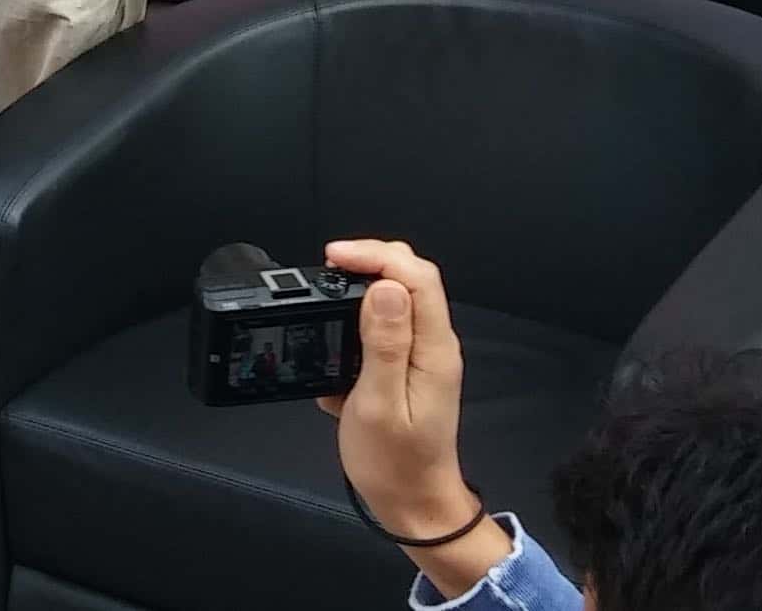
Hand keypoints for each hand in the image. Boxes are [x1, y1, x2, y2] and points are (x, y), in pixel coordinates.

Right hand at [317, 239, 496, 594]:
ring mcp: (425, 356)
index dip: (375, 256)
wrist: (414, 505)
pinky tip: (338, 334)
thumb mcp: (378, 404)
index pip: (415, 277)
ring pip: (400, 299)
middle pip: (412, 278)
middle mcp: (435, 345)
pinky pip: (390, 325)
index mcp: (433, 349)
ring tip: (327, 292)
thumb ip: (384, 344)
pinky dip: (361, 316)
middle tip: (328, 267)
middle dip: (371, 261)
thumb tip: (384, 288)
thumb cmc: (394, 464)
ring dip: (364, 286)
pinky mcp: (411, 368)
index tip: (334, 257)